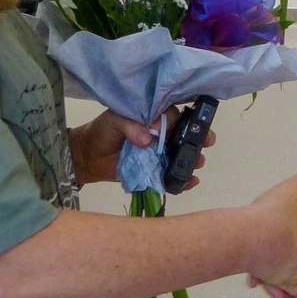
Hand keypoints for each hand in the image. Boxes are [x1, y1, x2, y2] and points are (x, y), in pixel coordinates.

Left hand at [67, 107, 214, 185]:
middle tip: (208, 142)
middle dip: (199, 137)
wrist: (88, 157)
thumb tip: (148, 139)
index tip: (168, 129)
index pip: (173, 115)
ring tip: (198, 162)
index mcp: (153, 117)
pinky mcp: (155, 172)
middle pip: (185, 135)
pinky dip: (183, 181)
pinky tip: (191, 182)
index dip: (175, 120)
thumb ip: (131, 125)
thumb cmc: (102, 131)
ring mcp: (160, 154)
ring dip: (193, 159)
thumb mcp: (114, 120)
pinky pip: (172, 176)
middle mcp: (161, 134)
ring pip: (182, 156)